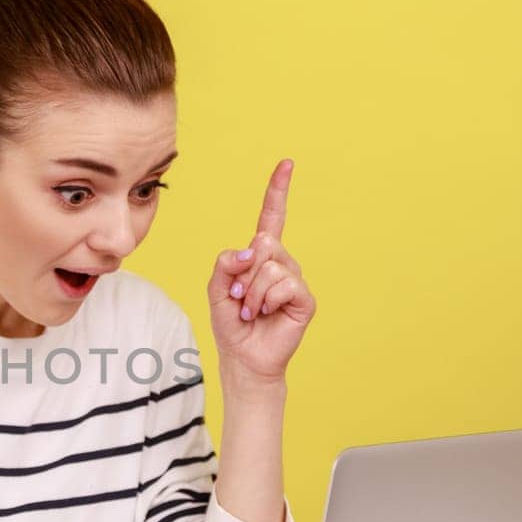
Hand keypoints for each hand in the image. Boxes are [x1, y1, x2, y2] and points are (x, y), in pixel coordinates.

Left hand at [205, 158, 316, 383]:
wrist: (243, 358)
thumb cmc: (231, 324)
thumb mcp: (216, 288)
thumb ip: (226, 262)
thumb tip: (253, 249)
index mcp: (260, 256)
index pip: (271, 217)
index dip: (278, 191)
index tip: (286, 163)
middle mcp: (281, 263)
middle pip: (264, 242)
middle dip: (243, 273)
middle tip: (240, 297)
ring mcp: (294, 279)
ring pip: (271, 265)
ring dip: (252, 292)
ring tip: (252, 310)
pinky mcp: (304, 299)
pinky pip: (284, 284)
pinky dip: (266, 300)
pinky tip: (266, 314)